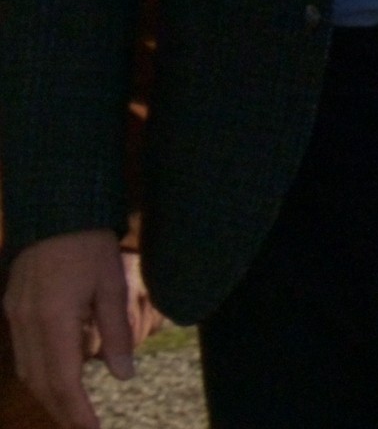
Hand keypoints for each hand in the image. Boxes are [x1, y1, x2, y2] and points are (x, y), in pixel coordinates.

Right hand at [5, 231, 140, 428]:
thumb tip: (123, 376)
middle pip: (40, 382)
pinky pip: (23, 352)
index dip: (76, 410)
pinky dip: (40, 371)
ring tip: (73, 411)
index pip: (62, 380)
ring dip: (48, 393)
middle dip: (61, 409)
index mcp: (52, 320)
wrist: (57, 210)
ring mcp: (14, 316)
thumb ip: (117, 333)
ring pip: (27, 370)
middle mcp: (26, 323)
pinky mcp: (13, 308)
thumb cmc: (90, 246)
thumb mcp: (113, 286)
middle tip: (84, 428)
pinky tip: (59, 377)